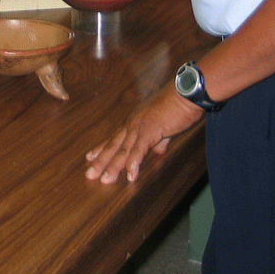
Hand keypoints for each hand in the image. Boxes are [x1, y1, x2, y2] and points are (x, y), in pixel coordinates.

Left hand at [85, 87, 202, 183]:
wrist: (185, 93)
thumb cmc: (177, 106)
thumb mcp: (165, 126)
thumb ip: (160, 140)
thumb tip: (158, 152)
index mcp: (135, 122)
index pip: (115, 138)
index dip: (102, 149)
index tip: (90, 157)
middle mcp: (133, 124)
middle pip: (114, 146)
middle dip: (101, 161)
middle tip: (89, 175)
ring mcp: (140, 127)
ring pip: (123, 150)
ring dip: (114, 166)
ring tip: (105, 180)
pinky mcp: (151, 130)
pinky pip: (140, 149)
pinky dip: (134, 163)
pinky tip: (130, 175)